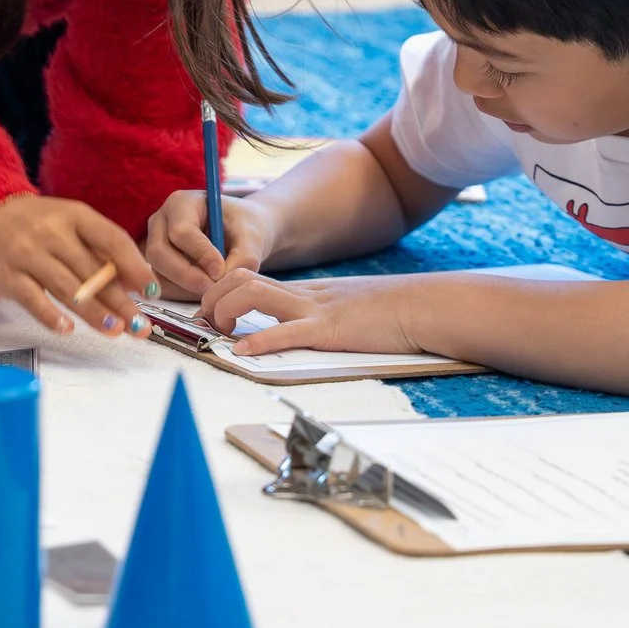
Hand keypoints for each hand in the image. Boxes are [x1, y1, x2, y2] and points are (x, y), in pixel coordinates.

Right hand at [0, 194, 154, 337]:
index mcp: (75, 215)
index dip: (135, 266)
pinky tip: (68, 330)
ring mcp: (27, 253)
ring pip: (68, 288)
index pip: (112, 239)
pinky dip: (51, 316)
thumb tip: (134, 284)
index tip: (152, 290)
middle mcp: (52, 231)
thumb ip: (99, 251)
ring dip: (94, 313)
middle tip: (141, 325)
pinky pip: (33, 299)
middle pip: (93, 271)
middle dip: (120, 301)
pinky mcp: (8, 276)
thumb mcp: (70, 225)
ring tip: (116, 330)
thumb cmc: (37, 226)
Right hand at [142, 190, 272, 298]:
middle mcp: (161, 222)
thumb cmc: (244, 227)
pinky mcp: (157, 266)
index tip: (221, 270)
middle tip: (213, 289)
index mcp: (182, 203)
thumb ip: (243, 257)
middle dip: (186, 276)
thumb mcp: (252, 237)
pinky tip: (204, 290)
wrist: (241, 235)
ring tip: (214, 288)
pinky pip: (162, 286)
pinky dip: (182, 294)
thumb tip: (222, 280)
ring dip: (185, 288)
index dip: (200, 254)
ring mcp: (154, 244)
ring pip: (158, 273)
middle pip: (159, 253)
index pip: (181, 231)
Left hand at [196, 269, 426, 358]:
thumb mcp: (345, 307)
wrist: (423, 306)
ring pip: (253, 294)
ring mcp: (315, 309)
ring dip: (225, 312)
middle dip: (212, 298)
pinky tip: (242, 352)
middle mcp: (303, 294)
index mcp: (305, 291)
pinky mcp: (330, 330)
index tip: (208, 311)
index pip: (249, 275)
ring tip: (218, 332)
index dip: (221, 290)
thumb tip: (295, 329)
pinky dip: (258, 341)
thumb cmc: (390, 312)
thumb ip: (319, 313)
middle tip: (205, 322)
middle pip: (240, 278)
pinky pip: (286, 331)